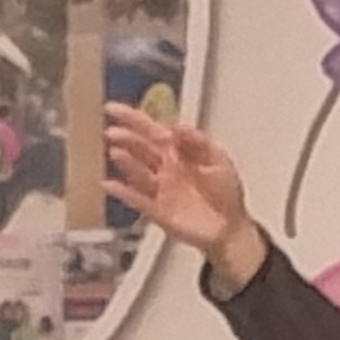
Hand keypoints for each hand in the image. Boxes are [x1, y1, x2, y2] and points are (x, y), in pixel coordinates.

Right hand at [103, 104, 266, 285]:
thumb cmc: (227, 196)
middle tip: (112, 131)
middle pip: (141, 148)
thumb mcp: (220, 160)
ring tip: (115, 151)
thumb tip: (178, 126)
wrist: (230, 229)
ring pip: (136, 171)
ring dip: (125, 161)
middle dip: (126, 138)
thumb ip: (198, 142)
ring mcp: (160, 189)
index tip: (116, 110)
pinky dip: (122, 192)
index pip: (154, 131)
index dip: (134, 119)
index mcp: (181, 153)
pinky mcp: (157, 210)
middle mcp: (167, 169)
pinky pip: (135, 198)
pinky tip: (109, 184)